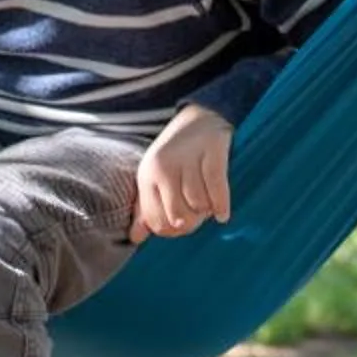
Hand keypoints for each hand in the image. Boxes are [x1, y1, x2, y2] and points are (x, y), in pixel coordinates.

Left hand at [130, 104, 232, 242]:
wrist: (200, 118)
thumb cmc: (174, 155)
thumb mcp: (153, 178)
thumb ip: (145, 209)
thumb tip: (135, 239)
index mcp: (147, 175)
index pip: (155, 220)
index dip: (170, 230)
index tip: (180, 226)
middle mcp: (164, 167)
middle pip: (178, 216)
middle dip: (190, 223)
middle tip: (197, 217)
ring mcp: (188, 160)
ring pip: (199, 205)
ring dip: (206, 210)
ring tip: (206, 202)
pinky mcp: (212, 155)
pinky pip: (218, 192)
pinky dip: (221, 206)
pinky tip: (221, 214)